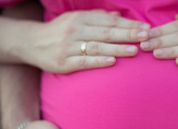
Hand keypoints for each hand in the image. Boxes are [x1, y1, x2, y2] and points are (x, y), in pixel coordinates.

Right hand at [23, 10, 149, 72]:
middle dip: (128, 34)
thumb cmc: (59, 31)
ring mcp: (69, 47)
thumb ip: (96, 18)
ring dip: (117, 48)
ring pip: (97, 46)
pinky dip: (99, 61)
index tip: (145, 28)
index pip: (108, 21)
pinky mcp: (64, 62)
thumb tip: (119, 16)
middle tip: (145, 37)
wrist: (31, 43)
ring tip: (134, 51)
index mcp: (80, 18)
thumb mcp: (75, 19)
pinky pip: (84, 61)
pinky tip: (112, 61)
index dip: (128, 25)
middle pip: (106, 33)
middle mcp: (75, 30)